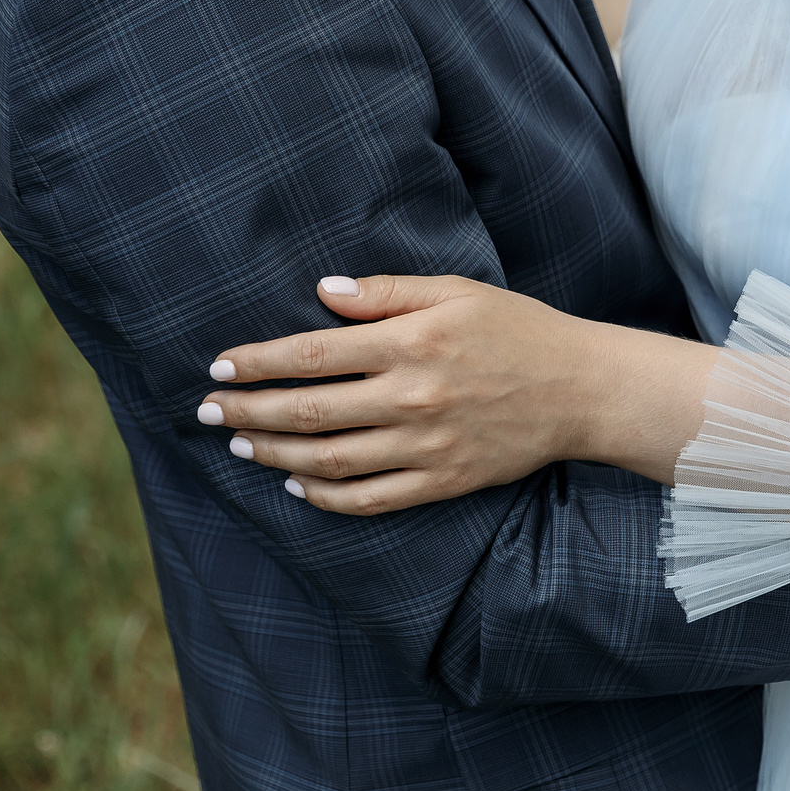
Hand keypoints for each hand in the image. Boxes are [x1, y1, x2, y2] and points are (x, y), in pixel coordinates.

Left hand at [198, 274, 715, 514]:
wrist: (582, 388)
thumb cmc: (518, 328)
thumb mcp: (456, 291)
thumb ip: (386, 291)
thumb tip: (322, 291)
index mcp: (412, 342)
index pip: (313, 354)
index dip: (259, 363)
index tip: (220, 367)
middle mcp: (412, 397)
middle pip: (308, 412)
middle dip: (247, 411)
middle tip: (207, 411)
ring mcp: (425, 446)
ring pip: (328, 461)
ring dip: (273, 455)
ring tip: (240, 445)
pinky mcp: (441, 481)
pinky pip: (368, 499)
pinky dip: (324, 496)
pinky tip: (297, 484)